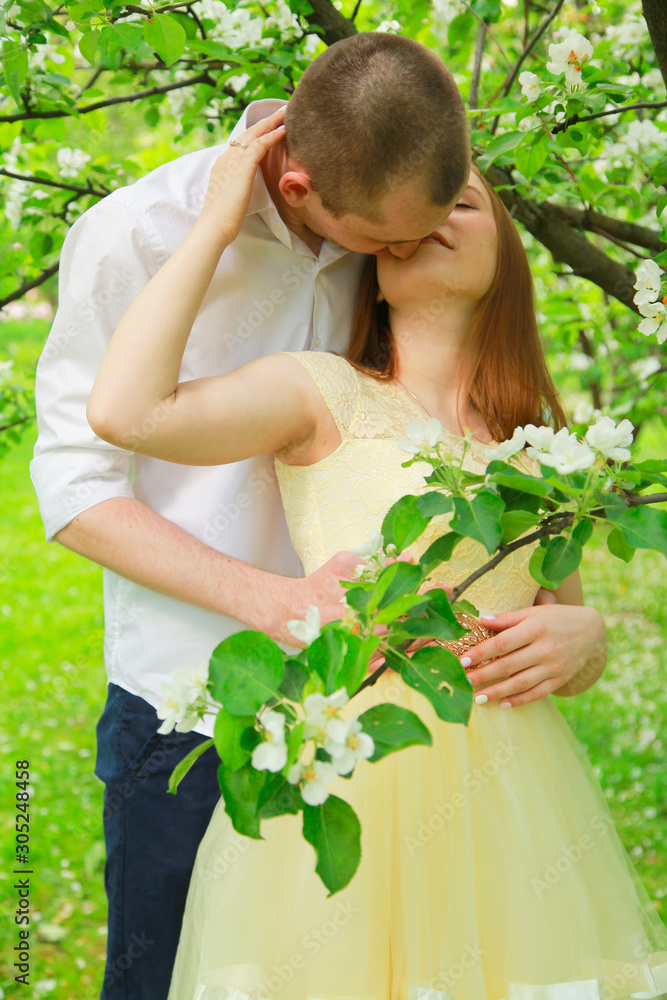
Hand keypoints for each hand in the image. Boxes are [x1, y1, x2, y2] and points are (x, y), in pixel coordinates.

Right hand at [198, 106, 285, 247]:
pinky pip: (259, 145)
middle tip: (281, 110)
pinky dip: (272, 136)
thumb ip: (237, 188)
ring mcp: (233, 160)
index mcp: (222, 164)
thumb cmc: (223, 219)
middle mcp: (226, 157)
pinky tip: (284, 130)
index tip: (268, 126)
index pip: (241, 143)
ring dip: (272, 122)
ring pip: (255, 133)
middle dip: (265, 121)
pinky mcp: (242, 167)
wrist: (214, 226)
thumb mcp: (230, 197)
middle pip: (248, 132)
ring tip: (286, 113)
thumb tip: (245, 191)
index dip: (256, 133)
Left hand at [460, 604, 606, 706]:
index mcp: (535, 628)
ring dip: (497, 692)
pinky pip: (537, 694)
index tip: (463, 661)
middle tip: (463, 683)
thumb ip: (508, 618)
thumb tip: (481, 620)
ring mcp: (553, 667)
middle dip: (483, 676)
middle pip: (508, 665)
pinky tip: (502, 704)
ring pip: (520, 683)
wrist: (592, 631)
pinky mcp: (560, 680)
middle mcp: (545, 649)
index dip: (481, 653)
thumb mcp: (534, 612)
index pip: (502, 643)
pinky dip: (519, 701)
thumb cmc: (556, 618)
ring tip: (477, 698)